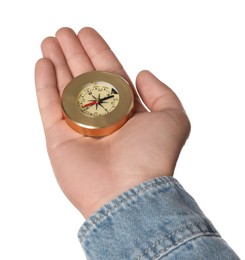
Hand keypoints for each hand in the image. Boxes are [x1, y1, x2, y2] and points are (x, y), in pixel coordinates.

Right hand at [35, 27, 189, 217]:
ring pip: (65, 87)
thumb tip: (142, 73)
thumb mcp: (173, 117)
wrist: (128, 192)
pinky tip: (43, 63)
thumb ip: (162, 92)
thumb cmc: (154, 156)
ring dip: (57, 63)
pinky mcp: (58, 138)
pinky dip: (44, 84)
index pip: (109, 73)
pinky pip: (49, 105)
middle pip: (85, 77)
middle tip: (63, 32)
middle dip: (74, 53)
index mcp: (126, 110)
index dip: (98, 51)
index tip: (86, 33)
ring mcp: (79, 127)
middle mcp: (102, 117)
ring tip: (50, 41)